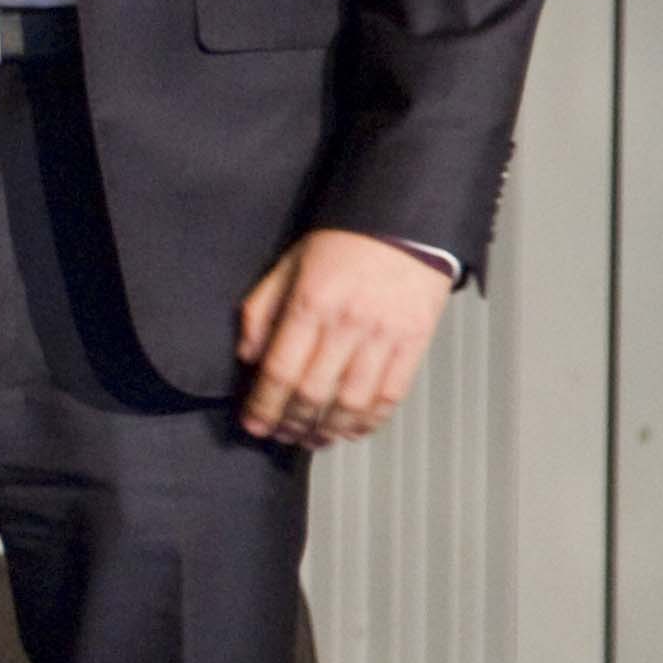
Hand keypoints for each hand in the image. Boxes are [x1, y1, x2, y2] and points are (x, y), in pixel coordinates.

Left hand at [236, 228, 453, 448]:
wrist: (405, 222)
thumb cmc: (344, 243)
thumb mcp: (288, 265)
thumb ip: (262, 310)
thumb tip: (248, 356)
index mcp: (310, 304)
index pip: (279, 370)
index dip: (263, 405)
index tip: (253, 423)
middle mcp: (346, 324)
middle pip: (312, 393)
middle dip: (290, 423)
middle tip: (279, 436)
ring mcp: (383, 336)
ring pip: (351, 402)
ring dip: (327, 430)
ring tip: (311, 439)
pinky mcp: (413, 343)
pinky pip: (390, 395)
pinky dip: (368, 421)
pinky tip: (351, 430)